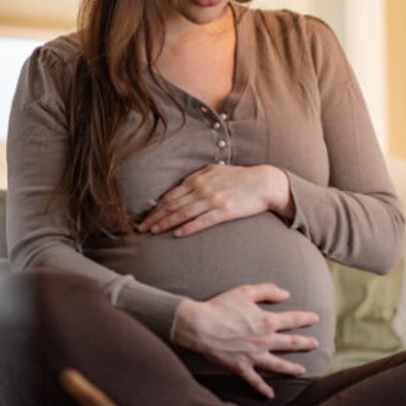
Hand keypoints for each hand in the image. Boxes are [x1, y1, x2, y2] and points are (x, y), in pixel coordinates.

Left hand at [138, 164, 293, 236]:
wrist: (264, 182)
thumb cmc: (240, 178)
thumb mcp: (216, 171)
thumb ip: (199, 178)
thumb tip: (183, 185)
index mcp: (199, 178)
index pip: (171, 195)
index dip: (156, 207)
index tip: (145, 217)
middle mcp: (202, 188)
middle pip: (172, 204)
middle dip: (155, 216)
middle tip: (141, 228)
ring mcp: (213, 199)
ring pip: (183, 213)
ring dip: (166, 223)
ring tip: (153, 232)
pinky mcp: (225, 211)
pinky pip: (202, 221)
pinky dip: (189, 227)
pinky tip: (178, 234)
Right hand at [172, 283, 318, 397]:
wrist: (200, 326)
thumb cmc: (221, 307)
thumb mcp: (245, 292)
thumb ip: (267, 291)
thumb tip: (286, 294)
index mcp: (266, 321)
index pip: (292, 320)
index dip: (305, 318)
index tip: (315, 318)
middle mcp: (264, 341)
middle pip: (291, 343)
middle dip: (305, 343)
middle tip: (315, 344)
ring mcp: (254, 356)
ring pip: (278, 364)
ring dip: (292, 367)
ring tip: (301, 370)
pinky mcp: (241, 367)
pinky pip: (255, 380)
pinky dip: (263, 388)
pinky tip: (270, 394)